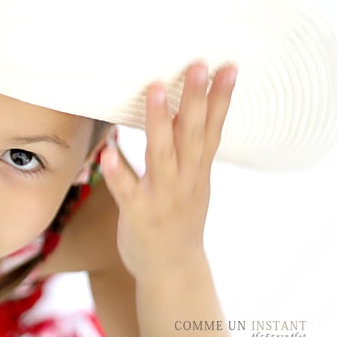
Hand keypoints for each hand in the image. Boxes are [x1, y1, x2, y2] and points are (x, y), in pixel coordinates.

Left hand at [100, 61, 236, 281]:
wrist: (173, 272)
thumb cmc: (177, 220)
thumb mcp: (192, 182)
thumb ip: (188, 148)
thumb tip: (182, 108)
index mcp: (198, 171)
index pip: (213, 128)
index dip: (222, 98)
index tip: (229, 65)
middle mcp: (185, 181)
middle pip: (192, 134)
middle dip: (195, 99)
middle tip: (197, 64)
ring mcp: (163, 198)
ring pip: (162, 154)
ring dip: (159, 122)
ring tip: (155, 90)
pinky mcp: (139, 215)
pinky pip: (127, 190)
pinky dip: (119, 172)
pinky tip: (107, 150)